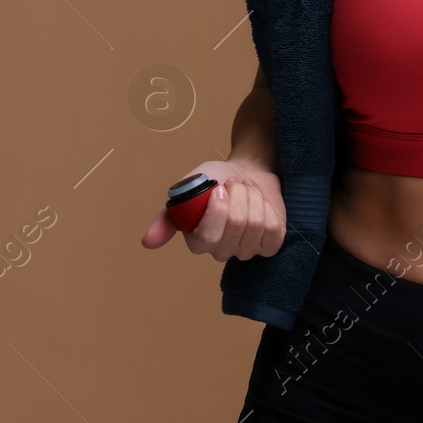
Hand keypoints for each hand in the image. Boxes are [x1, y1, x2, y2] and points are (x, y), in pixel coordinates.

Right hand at [140, 160, 286, 261]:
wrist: (246, 171)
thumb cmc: (215, 180)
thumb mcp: (188, 189)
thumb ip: (169, 215)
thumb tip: (148, 243)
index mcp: (197, 241)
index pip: (208, 236)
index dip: (218, 210)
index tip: (220, 187)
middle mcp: (221, 251)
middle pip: (236, 226)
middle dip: (239, 195)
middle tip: (234, 182)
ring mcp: (246, 250)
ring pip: (257, 225)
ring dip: (254, 197)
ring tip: (247, 188)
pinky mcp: (270, 244)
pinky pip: (275, 230)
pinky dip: (270, 208)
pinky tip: (261, 201)